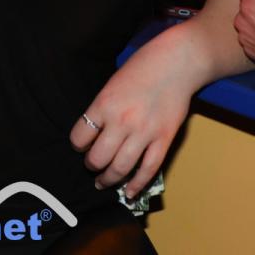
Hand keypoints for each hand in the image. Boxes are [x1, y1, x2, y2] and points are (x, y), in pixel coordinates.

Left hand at [69, 35, 192, 199]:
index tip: (81, 145)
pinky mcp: (164, 139)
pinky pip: (148, 169)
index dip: (78, 144)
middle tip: (92, 165)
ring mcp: (144, 133)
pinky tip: (129, 192)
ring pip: (120, 168)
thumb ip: (103, 107)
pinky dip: (137, 184)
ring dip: (109, 179)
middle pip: (97, 158)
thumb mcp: (112, 83)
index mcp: (104, 104)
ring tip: (104, 182)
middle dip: (91, 165)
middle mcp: (121, 121)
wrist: (177, 61)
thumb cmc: (143, 66)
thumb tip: (95, 131)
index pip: (79, 137)